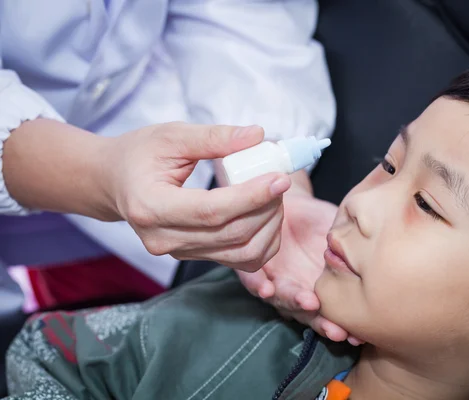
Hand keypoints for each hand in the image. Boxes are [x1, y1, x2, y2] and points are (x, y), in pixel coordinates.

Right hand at [104, 123, 290, 270]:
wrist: (116, 182)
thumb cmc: (139, 155)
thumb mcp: (171, 135)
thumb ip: (214, 136)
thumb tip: (257, 136)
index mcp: (151, 206)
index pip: (211, 211)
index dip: (251, 197)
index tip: (280, 178)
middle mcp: (163, 239)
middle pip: (231, 235)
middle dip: (266, 209)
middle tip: (281, 180)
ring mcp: (178, 253)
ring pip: (241, 254)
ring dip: (269, 227)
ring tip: (275, 196)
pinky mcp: (193, 256)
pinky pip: (239, 260)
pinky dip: (263, 242)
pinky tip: (268, 216)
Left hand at [237, 174, 362, 344]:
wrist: (287, 201)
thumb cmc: (318, 220)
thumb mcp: (342, 233)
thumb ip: (354, 248)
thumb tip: (377, 257)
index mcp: (322, 288)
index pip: (332, 314)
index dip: (343, 326)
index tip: (356, 336)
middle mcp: (299, 291)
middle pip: (308, 315)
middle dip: (322, 323)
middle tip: (336, 330)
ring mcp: (276, 282)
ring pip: (283, 300)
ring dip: (295, 304)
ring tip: (308, 303)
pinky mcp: (254, 269)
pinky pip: (253, 281)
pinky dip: (259, 286)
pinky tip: (267, 289)